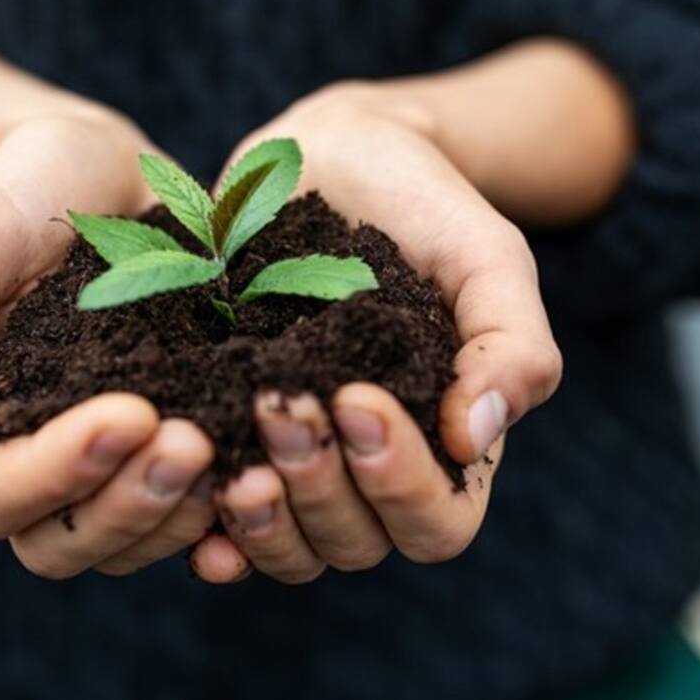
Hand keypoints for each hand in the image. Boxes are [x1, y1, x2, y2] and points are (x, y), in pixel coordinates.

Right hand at [0, 104, 218, 577]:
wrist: (101, 167)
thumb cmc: (22, 193)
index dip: (55, 474)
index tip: (129, 413)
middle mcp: (37, 458)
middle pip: (61, 543)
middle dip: (128, 505)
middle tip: (193, 442)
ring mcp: (107, 461)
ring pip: (129, 541)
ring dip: (178, 514)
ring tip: (233, 450)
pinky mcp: (170, 443)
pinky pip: (190, 513)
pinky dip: (225, 509)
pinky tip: (266, 469)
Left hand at [190, 79, 563, 583]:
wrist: (335, 154)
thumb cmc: (424, 205)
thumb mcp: (486, 257)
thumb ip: (510, 343)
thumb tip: (477, 437)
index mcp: (445, 444)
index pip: (437, 521)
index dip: (399, 483)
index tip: (357, 398)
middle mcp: (370, 469)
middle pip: (355, 542)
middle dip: (318, 484)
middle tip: (278, 402)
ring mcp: (300, 458)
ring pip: (289, 546)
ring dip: (261, 517)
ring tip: (227, 457)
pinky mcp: (232, 434)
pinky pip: (220, 518)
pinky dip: (207, 527)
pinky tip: (189, 494)